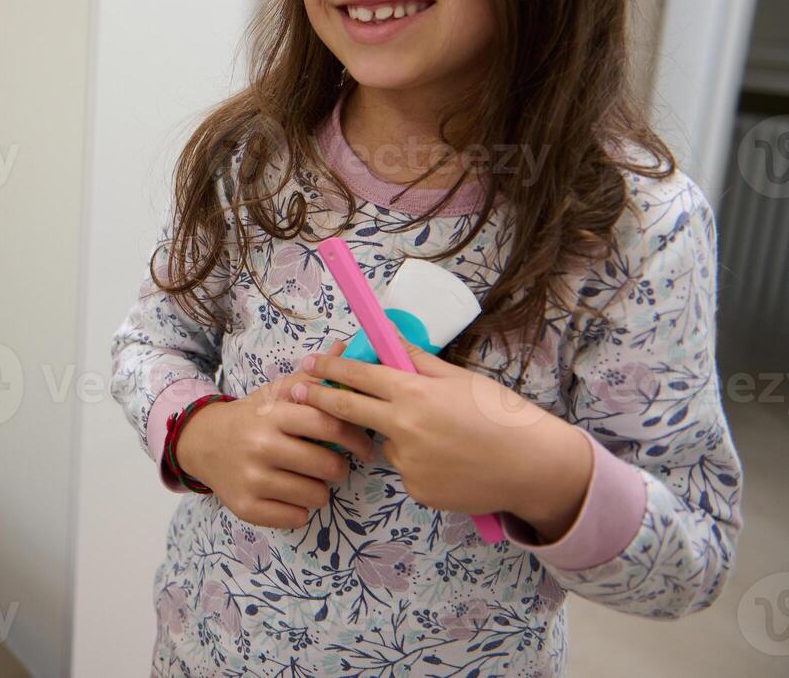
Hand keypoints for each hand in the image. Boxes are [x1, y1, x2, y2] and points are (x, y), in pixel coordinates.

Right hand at [177, 342, 377, 531]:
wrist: (202, 443)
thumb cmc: (250, 418)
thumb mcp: (275, 394)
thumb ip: (311, 379)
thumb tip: (346, 349)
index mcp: (272, 414)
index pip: (328, 424)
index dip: (355, 436)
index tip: (364, 444)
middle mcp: (260, 446)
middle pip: (328, 465)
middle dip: (338, 467)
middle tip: (332, 463)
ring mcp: (252, 480)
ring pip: (316, 495)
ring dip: (319, 489)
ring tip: (306, 478)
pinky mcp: (246, 508)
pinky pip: (297, 518)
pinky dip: (299, 509)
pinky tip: (288, 494)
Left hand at [290, 339, 591, 537]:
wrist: (533, 466)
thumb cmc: (501, 415)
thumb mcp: (461, 379)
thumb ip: (419, 362)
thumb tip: (389, 339)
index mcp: (415, 393)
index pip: (358, 375)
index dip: (330, 367)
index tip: (308, 362)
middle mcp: (404, 428)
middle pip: (346, 409)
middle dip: (317, 397)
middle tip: (295, 390)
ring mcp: (408, 463)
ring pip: (385, 443)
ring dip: (397, 436)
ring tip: (443, 437)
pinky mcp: (416, 490)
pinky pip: (406, 470)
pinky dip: (418, 463)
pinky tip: (450, 461)